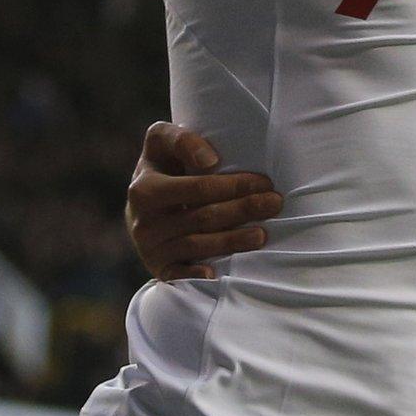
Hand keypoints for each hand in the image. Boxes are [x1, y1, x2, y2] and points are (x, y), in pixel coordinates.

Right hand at [125, 122, 282, 280]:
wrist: (140, 205)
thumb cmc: (162, 167)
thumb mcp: (161, 143)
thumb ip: (181, 140)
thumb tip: (210, 161)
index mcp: (144, 187)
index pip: (197, 187)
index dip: (233, 185)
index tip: (263, 181)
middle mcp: (142, 219)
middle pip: (203, 216)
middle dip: (244, 209)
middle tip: (275, 202)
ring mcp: (149, 246)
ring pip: (198, 244)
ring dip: (234, 241)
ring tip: (264, 233)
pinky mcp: (156, 267)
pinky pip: (178, 274)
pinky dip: (197, 273)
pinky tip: (218, 273)